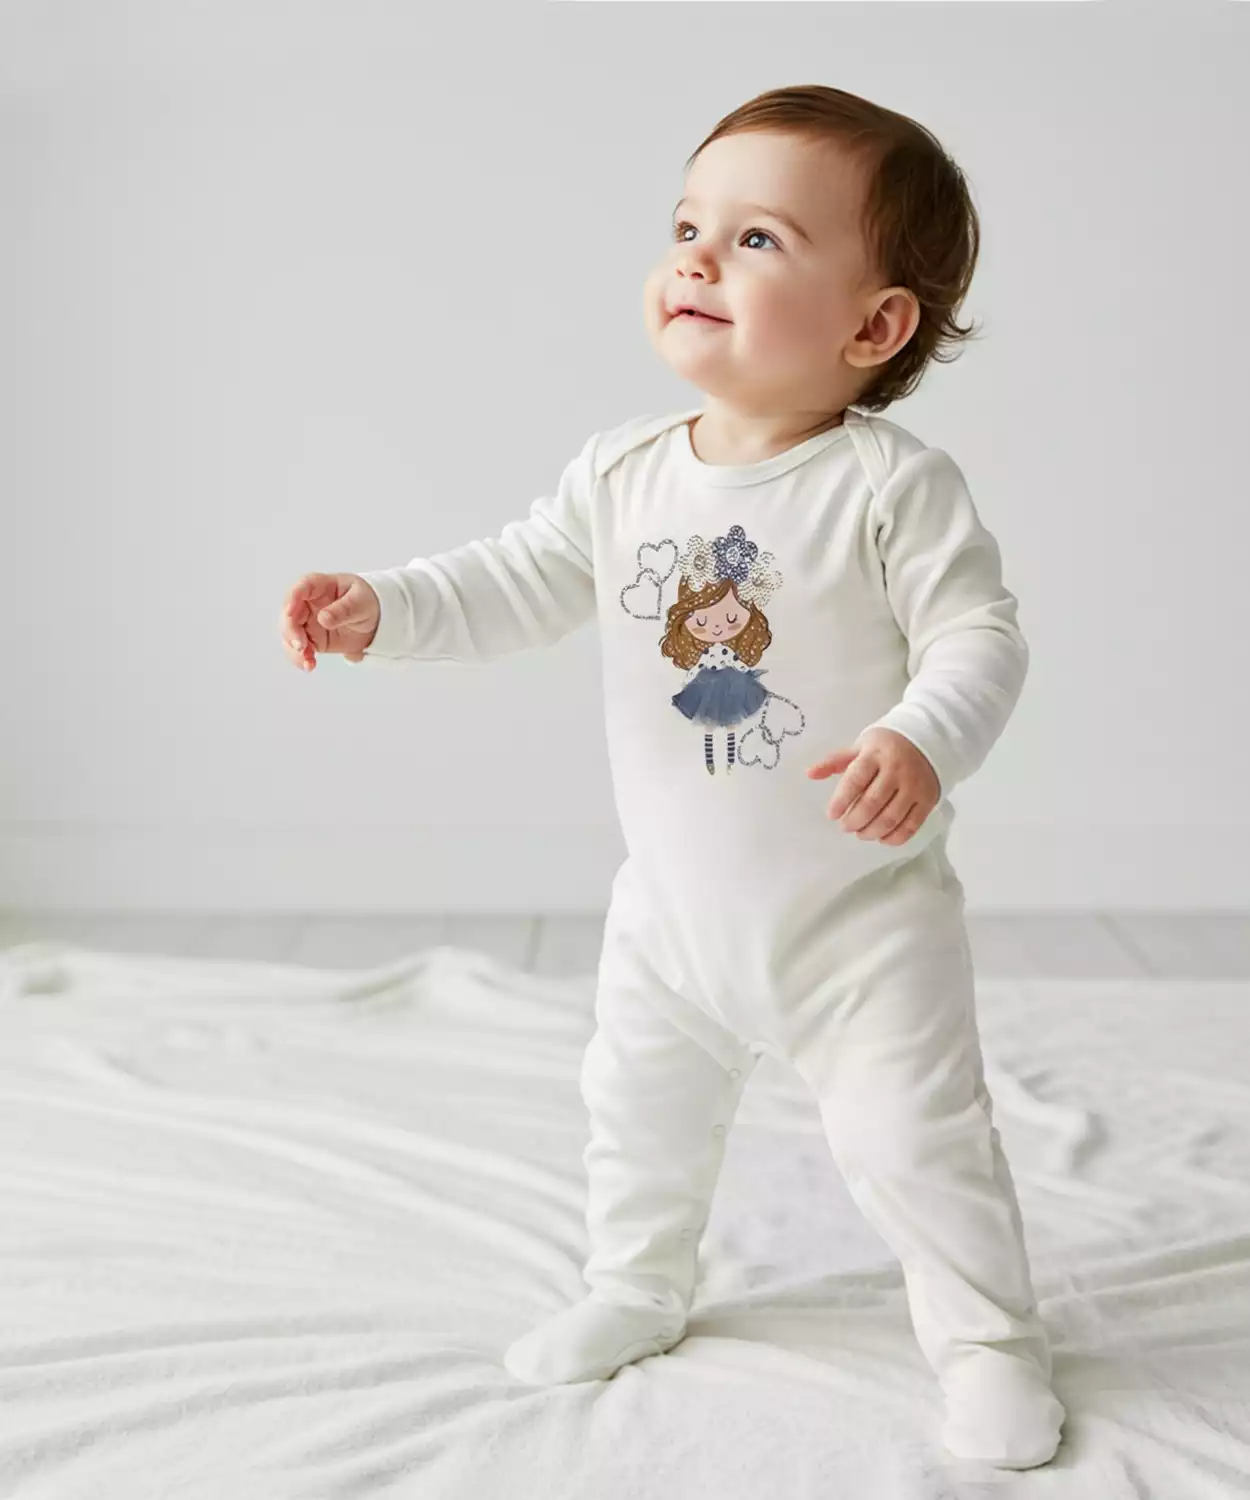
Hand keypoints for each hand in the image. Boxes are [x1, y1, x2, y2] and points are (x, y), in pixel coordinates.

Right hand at [280, 572, 380, 671]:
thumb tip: (323, 619)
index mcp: (320, 586)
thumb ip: (344, 609)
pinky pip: (299, 649)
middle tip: (301, 646)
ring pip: (290, 634)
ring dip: (293, 649)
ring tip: (307, 662)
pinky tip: (309, 665)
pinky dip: (301, 658)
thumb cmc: (365, 602)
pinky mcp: (311, 639)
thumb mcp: (361, 602)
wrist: (374, 621)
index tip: (289, 612)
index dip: (292, 598)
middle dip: (290, 631)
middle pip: (290, 614)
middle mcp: (308, 603)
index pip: (303, 586)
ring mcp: (307, 622)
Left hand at [806, 728, 939, 844]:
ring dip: (871, 831)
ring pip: (891, 817)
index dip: (841, 800)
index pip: (856, 780)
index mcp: (875, 755)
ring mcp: (914, 786)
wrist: (927, 740)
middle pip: (872, 803)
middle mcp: (896, 770)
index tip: (831, 814)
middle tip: (845, 826)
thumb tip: (810, 774)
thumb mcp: (859, 747)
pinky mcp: (927, 800)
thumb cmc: (886, 746)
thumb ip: (834, 761)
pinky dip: (894, 837)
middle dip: (854, 820)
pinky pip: (911, 825)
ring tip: (861, 833)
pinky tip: (882, 838)